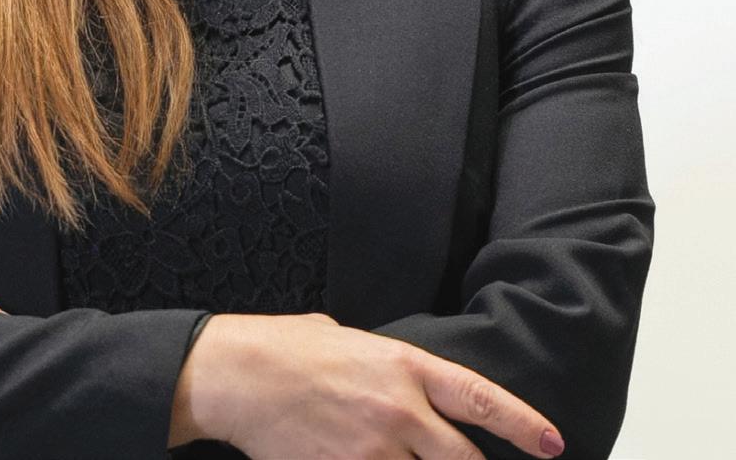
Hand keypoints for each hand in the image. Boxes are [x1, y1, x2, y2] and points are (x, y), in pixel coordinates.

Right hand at [205, 312, 564, 459]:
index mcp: (402, 366)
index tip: (551, 443)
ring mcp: (372, 452)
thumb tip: (400, 384)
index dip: (521, 424)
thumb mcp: (346, 340)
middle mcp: (397, 412)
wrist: (237, 376)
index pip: (479, 398)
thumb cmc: (285, 348)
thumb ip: (384, 366)